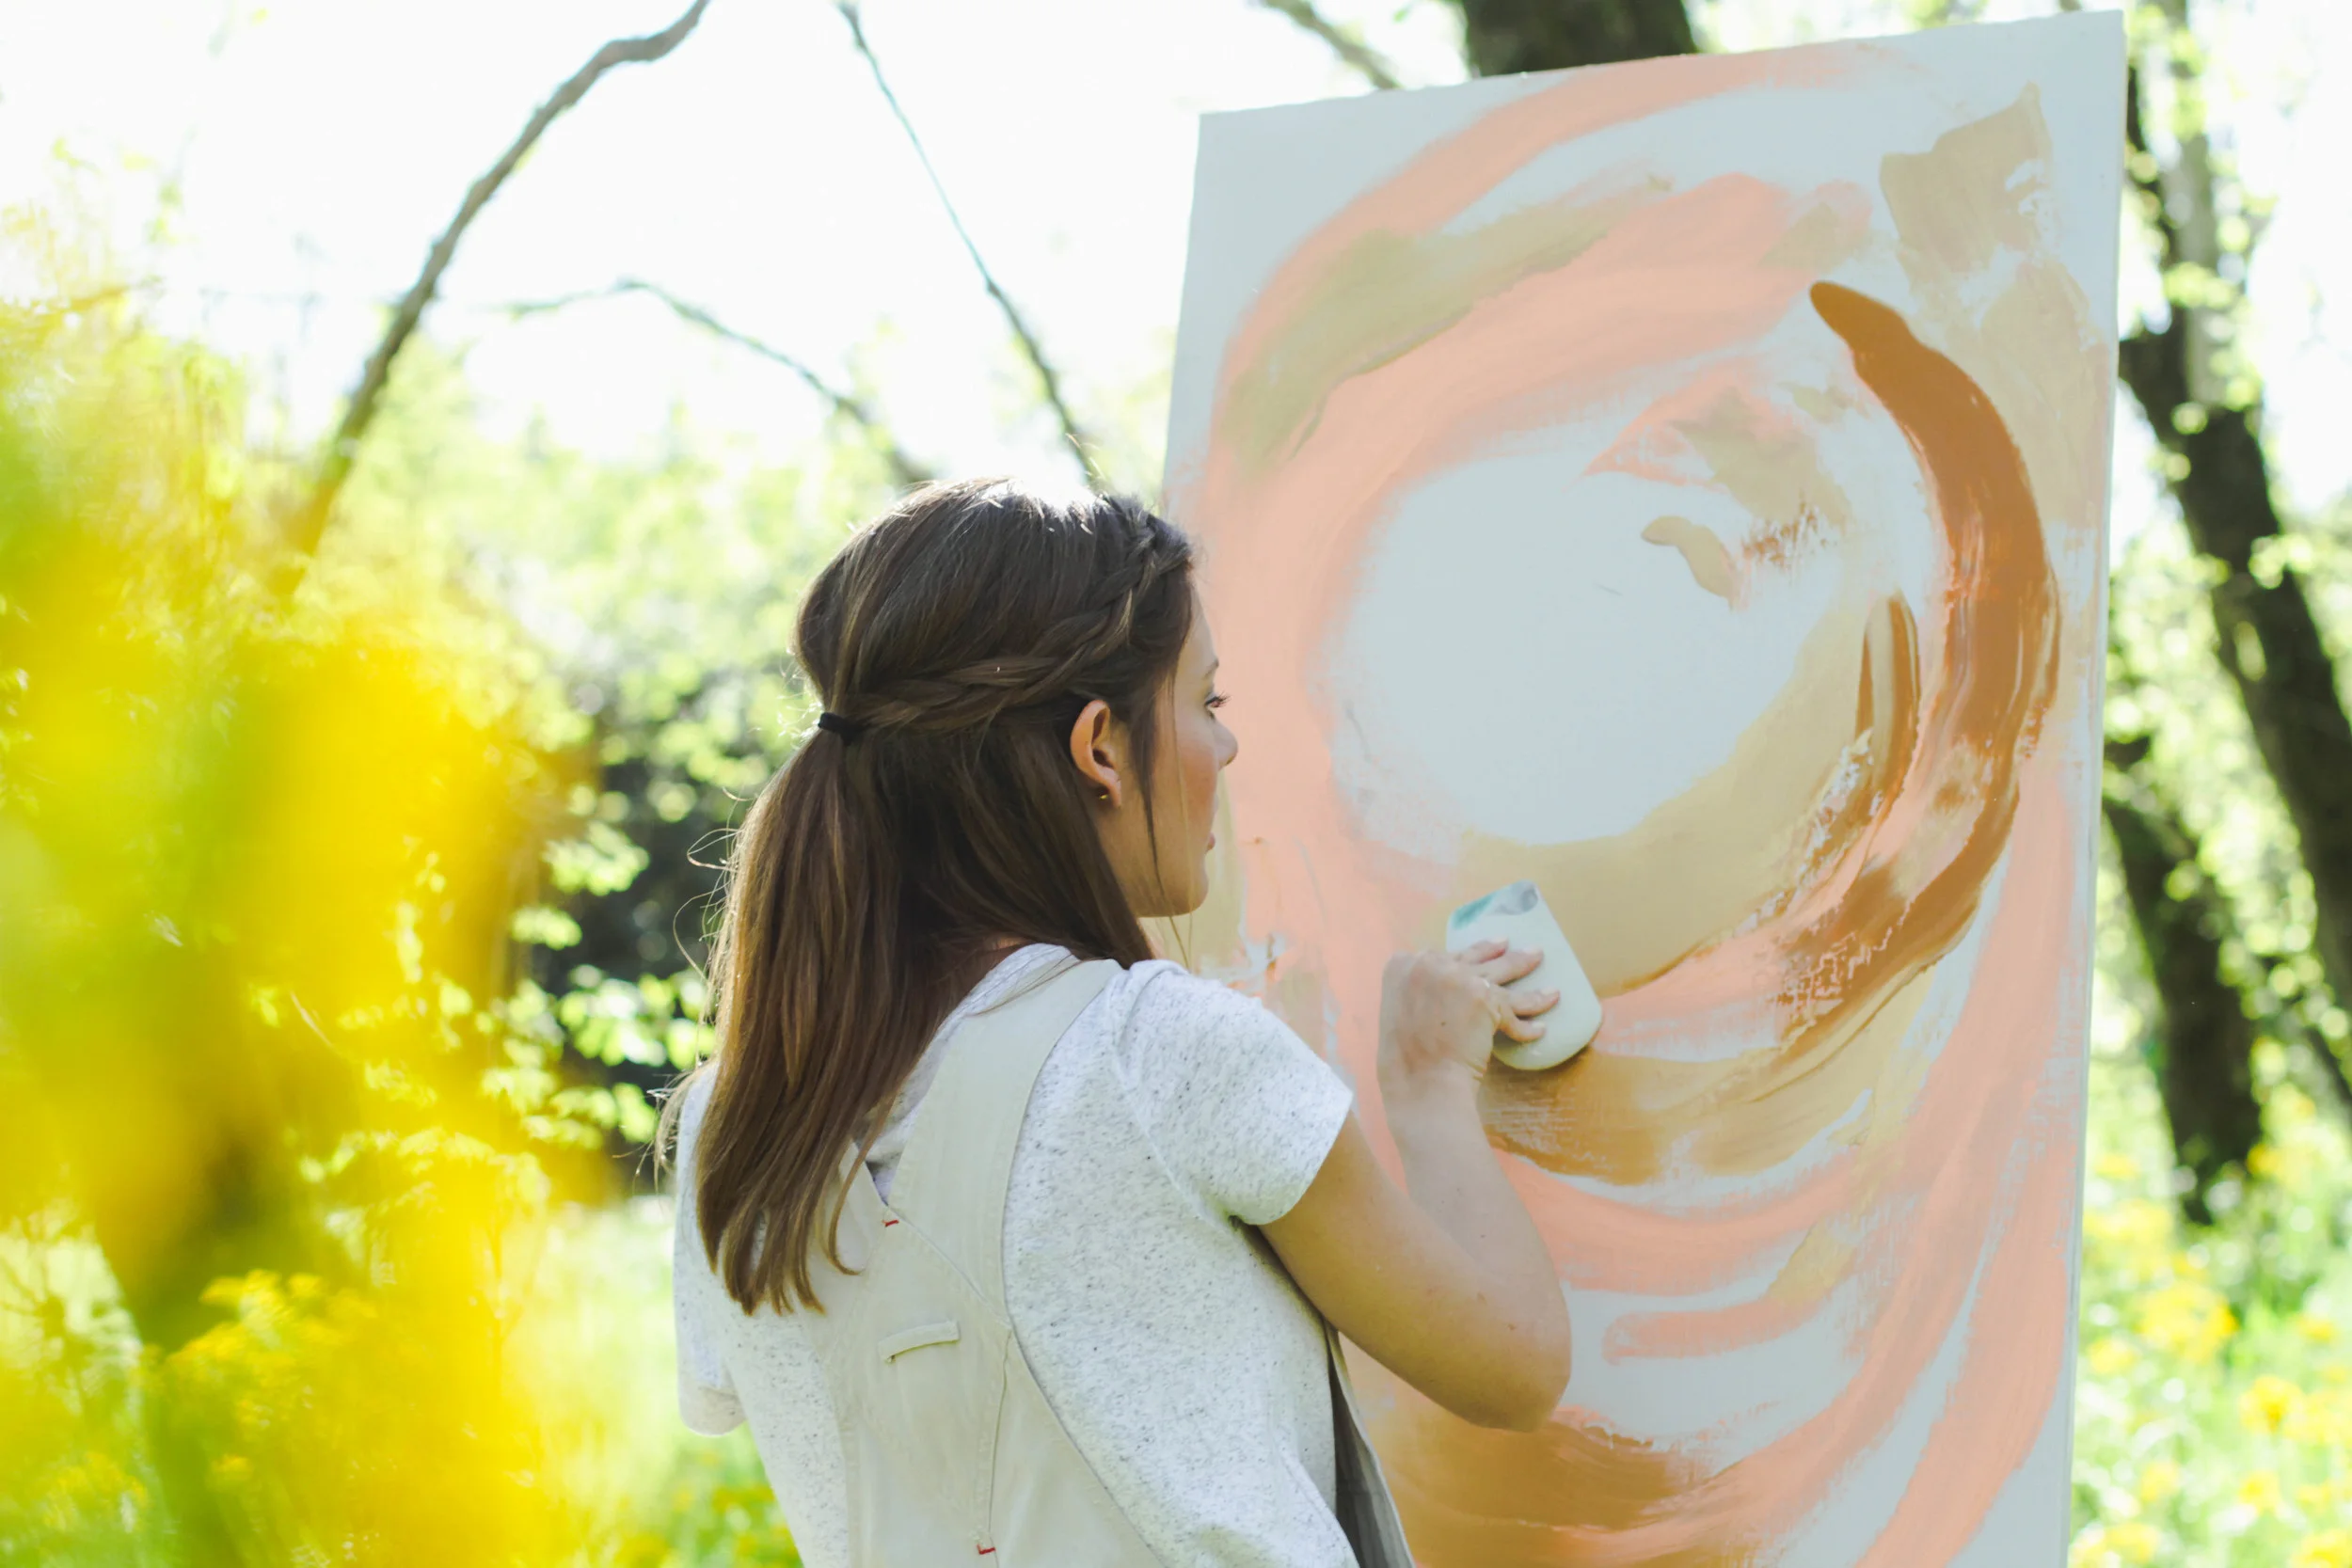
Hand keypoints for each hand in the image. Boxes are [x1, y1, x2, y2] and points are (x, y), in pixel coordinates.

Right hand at [1377, 941, 1558, 1101]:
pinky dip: (1526, 1025)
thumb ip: (1417, 992)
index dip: (1461, 956)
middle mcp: (1430, 964)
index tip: (1475, 952)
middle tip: (1510, 944)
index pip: (1439, 955)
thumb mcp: (1397, 1011)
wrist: (1421, 1081)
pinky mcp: (1484, 998)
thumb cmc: (1405, 1059)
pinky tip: (1540, 1029)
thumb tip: (1438, 992)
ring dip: (1522, 966)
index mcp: (1402, 965)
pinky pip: (1512, 1009)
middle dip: (1496, 950)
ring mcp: (1458, 978)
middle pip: (1472, 957)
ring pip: (1499, 971)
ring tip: (1538, 960)